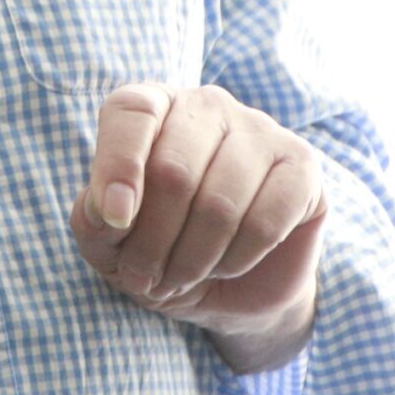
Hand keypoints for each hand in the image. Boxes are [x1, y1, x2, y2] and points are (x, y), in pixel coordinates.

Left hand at [68, 83, 324, 350]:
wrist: (229, 289)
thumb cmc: (160, 248)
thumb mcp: (109, 243)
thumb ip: (93, 219)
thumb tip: (106, 210)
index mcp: (154, 106)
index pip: (132, 113)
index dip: (117, 166)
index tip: (113, 220)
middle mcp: (208, 106)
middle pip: (173, 170)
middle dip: (152, 240)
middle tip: (143, 277)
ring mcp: (261, 130)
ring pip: (219, 203)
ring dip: (191, 260)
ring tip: (179, 278)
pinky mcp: (302, 166)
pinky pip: (265, 222)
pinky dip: (235, 260)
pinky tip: (226, 266)